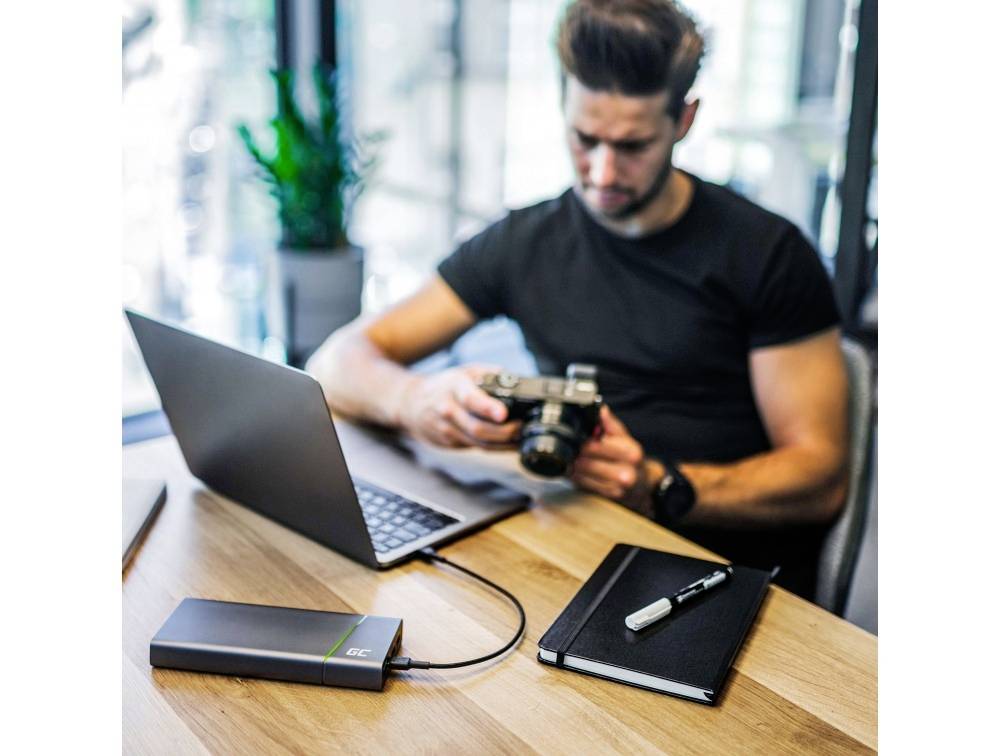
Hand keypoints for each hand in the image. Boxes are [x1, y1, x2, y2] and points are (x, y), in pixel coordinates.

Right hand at [397, 364, 521, 447]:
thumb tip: (518, 382)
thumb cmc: (444, 385)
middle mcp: (448, 409)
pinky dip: (494, 447)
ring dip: (503, 443)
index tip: (503, 414)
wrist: (411, 403)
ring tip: (519, 436)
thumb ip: (491, 375)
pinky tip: (506, 442)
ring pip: (479, 443)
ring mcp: (447, 429)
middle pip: (478, 428)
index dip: (488, 407)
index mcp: (454, 387)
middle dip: (505, 432)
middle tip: (521, 427)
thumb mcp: (466, 371)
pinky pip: (476, 447)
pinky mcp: (449, 443)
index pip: (471, 399)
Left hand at [570, 406, 657, 513]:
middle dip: (576, 453)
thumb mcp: (624, 437)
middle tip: (571, 449)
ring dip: (573, 465)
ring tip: (573, 459)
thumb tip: (600, 410)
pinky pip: (583, 484)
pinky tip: (576, 471)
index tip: (576, 437)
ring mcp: (617, 487)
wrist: (641, 484)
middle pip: (586, 460)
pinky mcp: (608, 496)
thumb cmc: (630, 458)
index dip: (582, 440)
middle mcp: (627, 472)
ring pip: (582, 473)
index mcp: (631, 452)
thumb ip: (610, 424)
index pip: (596, 445)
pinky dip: (576, 477)